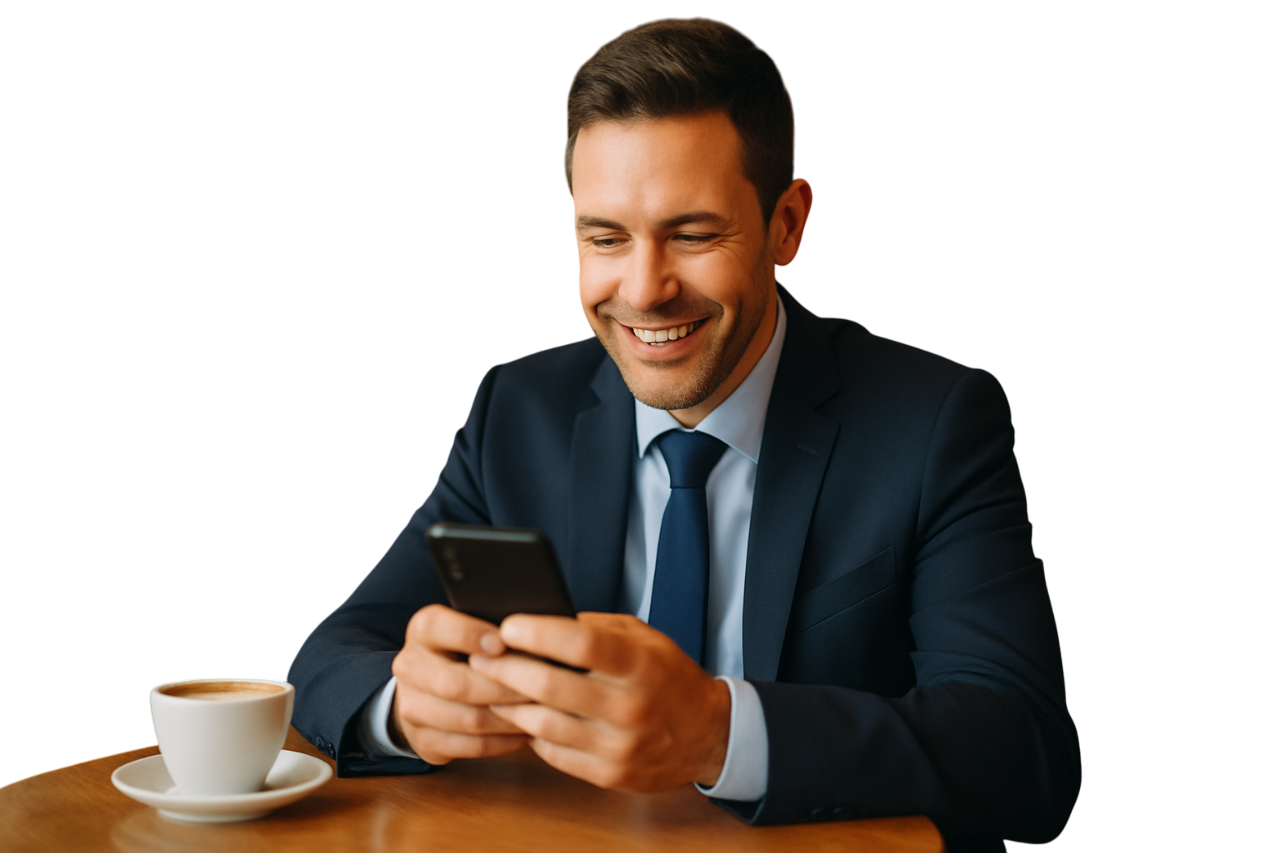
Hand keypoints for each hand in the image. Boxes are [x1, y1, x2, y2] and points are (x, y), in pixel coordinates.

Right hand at [389, 604, 530, 764]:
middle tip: (541, 686)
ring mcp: (411, 707)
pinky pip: (471, 746)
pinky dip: (504, 741)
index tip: (503, 642)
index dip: (470, 634)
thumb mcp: (473, 629)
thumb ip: (496, 630)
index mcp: (422, 631)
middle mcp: (409, 667)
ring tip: (541, 712)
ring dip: (510, 718)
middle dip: (503, 687)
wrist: (427, 689)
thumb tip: (536, 636)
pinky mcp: (424, 740)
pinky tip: (525, 731)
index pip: (436, 626)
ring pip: (467, 719)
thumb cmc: (465, 652)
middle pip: (455, 683)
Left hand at [468, 612, 730, 791]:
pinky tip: (523, 717)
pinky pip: (552, 753)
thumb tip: (539, 620)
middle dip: (506, 669)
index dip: (538, 632)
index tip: (507, 625)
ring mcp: (618, 746)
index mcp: (639, 665)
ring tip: (490, 686)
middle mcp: (630, 706)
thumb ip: (596, 629)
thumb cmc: (667, 677)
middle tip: (481, 656)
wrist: (708, 735)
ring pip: (542, 724)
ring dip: (509, 704)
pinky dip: (532, 734)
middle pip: (550, 686)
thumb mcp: (644, 639)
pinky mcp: (609, 775)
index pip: (581, 643)